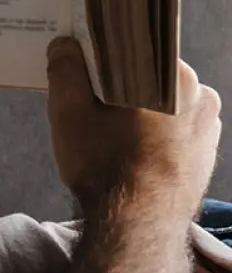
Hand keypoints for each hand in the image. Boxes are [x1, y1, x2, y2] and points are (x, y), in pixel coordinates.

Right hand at [47, 37, 221, 219]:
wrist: (137, 227)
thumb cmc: (105, 167)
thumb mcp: (69, 113)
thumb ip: (66, 72)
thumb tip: (64, 45)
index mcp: (173, 75)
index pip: (134, 49)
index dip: (104, 56)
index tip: (83, 66)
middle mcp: (200, 95)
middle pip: (148, 77)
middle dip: (119, 86)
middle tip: (90, 104)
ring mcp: (207, 127)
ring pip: (162, 104)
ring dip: (137, 111)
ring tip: (107, 134)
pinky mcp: (205, 154)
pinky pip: (174, 130)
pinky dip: (152, 134)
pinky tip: (127, 151)